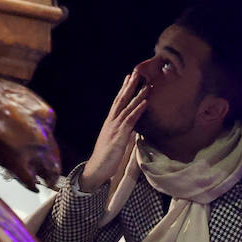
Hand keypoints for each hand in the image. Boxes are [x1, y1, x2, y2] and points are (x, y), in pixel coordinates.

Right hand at [77, 70, 145, 192]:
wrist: (96, 170)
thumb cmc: (105, 158)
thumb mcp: (115, 143)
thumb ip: (123, 134)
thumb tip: (132, 130)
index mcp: (110, 123)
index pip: (117, 102)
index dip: (123, 89)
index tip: (129, 77)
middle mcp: (111, 122)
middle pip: (121, 100)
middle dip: (129, 86)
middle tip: (136, 72)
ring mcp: (115, 128)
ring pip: (127, 107)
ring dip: (137, 95)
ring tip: (146, 85)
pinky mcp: (119, 136)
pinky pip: (130, 120)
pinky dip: (138, 110)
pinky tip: (145, 102)